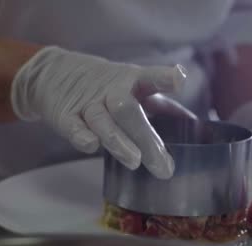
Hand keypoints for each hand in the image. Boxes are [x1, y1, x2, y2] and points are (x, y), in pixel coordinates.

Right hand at [11, 46, 186, 178]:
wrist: (52, 74)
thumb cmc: (106, 87)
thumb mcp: (135, 88)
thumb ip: (164, 107)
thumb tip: (198, 127)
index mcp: (132, 81)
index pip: (149, 77)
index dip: (164, 78)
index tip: (179, 80)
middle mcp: (110, 90)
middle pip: (127, 109)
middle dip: (145, 137)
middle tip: (163, 165)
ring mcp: (87, 103)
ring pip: (102, 120)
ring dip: (118, 140)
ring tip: (134, 161)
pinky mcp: (65, 116)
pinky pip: (73, 127)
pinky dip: (81, 136)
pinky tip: (91, 145)